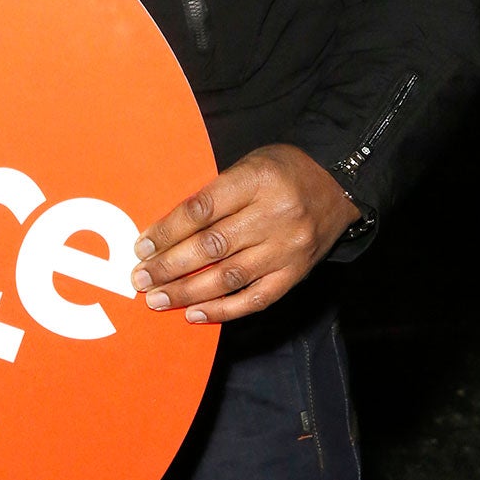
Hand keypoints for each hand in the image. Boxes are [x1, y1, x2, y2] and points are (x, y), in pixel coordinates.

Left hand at [129, 144, 359, 324]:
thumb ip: (213, 196)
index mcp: (257, 181)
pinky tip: (196, 314)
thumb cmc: (283, 171)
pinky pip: (257, 298)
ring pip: (230, 277)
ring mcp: (287, 248)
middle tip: (140, 280)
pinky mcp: (297, 273)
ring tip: (158, 299)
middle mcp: (274, 216)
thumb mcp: (247, 165)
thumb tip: (165, 233)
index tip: (142, 247)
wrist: (339, 185)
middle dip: (169, 267)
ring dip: (188, 292)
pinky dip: (224, 310)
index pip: (201, 210)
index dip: (167, 232)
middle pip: (212, 246)